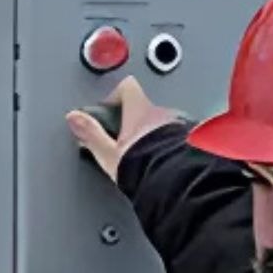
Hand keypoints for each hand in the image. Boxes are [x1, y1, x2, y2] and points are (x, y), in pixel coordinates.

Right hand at [65, 76, 181, 181]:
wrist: (180, 184)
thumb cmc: (146, 170)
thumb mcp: (110, 154)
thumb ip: (92, 134)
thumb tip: (74, 119)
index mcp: (141, 111)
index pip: (127, 88)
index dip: (116, 95)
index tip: (109, 108)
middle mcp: (165, 114)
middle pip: (147, 108)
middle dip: (138, 122)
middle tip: (129, 142)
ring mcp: (184, 126)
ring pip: (167, 123)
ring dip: (158, 135)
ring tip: (149, 157)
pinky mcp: (198, 141)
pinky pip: (184, 137)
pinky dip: (176, 145)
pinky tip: (169, 163)